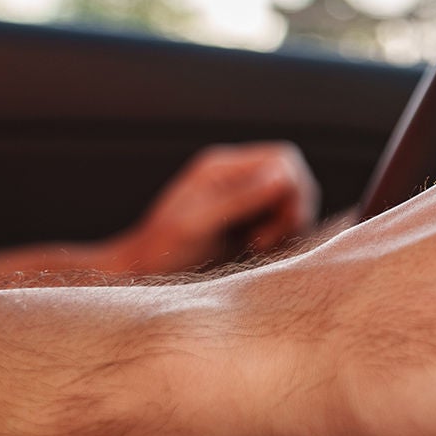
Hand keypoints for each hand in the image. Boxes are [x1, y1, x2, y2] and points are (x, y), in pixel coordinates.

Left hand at [115, 142, 319, 273]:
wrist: (140, 276)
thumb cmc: (161, 251)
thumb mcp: (197, 223)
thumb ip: (241, 198)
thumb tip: (285, 177)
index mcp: (223, 167)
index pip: (284, 159)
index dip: (293, 189)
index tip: (275, 223)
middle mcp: (238, 179)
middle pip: (295, 182)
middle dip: (291, 214)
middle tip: (260, 243)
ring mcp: (245, 201)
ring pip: (294, 205)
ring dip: (286, 230)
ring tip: (255, 249)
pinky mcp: (249, 224)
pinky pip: (285, 225)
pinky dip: (281, 240)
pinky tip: (255, 253)